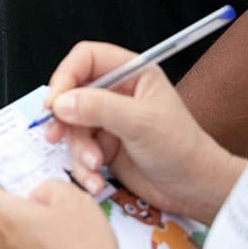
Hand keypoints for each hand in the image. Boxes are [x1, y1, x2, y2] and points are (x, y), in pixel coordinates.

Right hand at [42, 41, 243, 223]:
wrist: (193, 189)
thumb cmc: (181, 149)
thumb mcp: (140, 123)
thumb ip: (99, 108)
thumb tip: (61, 102)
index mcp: (132, 73)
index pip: (86, 59)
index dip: (66, 76)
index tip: (54, 103)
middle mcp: (117, 93)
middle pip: (71, 94)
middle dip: (66, 120)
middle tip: (57, 135)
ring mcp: (108, 121)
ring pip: (71, 127)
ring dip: (77, 149)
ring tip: (95, 165)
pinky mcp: (104, 147)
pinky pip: (78, 151)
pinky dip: (82, 167)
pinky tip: (96, 179)